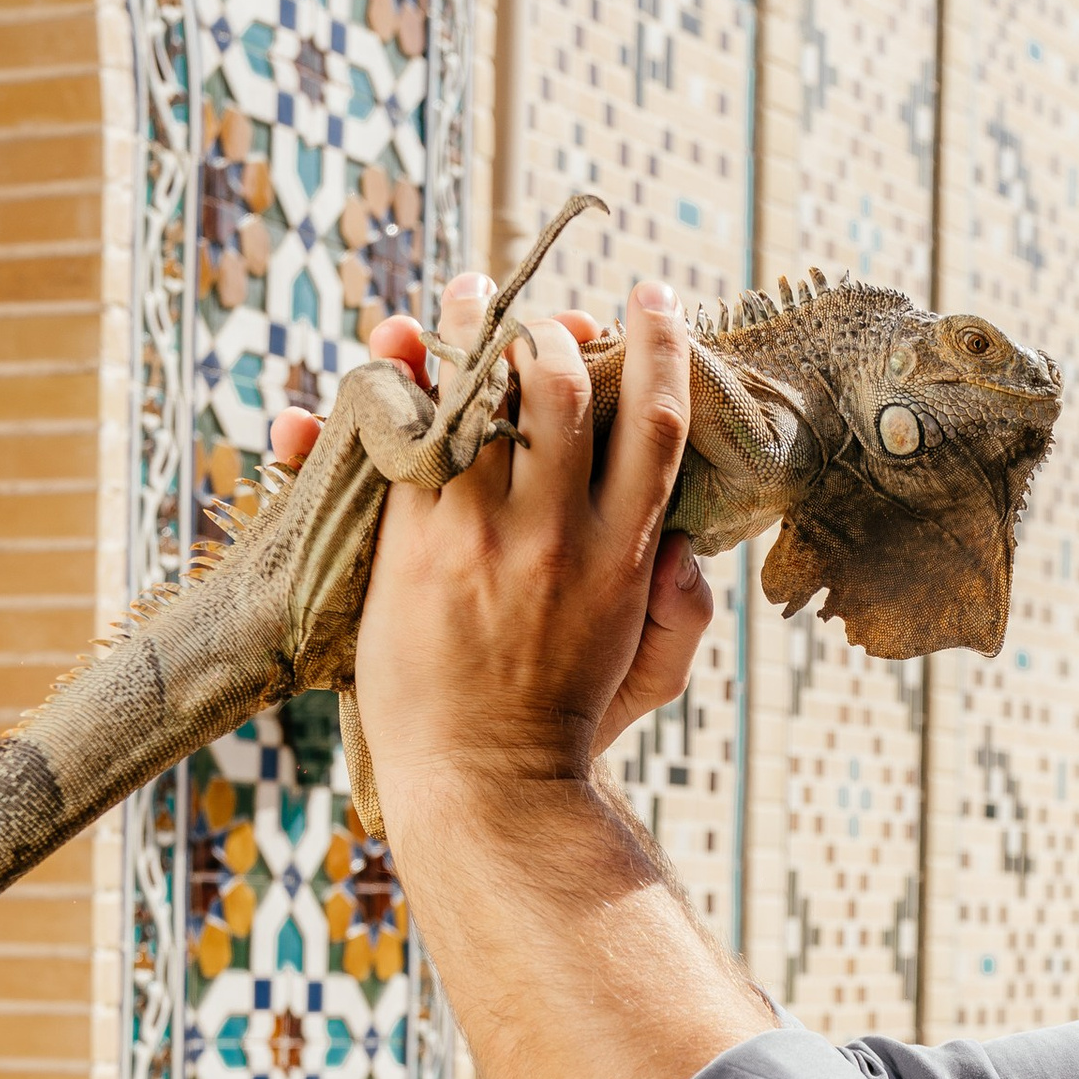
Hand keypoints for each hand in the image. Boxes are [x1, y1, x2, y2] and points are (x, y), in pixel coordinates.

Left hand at [271, 277, 711, 782]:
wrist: (484, 782)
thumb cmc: (568, 723)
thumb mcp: (656, 670)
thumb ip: (684, 606)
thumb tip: (683, 542)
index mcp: (625, 553)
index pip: (655, 422)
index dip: (660, 346)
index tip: (653, 296)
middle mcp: (558, 533)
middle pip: (560, 387)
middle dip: (548, 329)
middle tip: (532, 312)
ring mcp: (482, 537)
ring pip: (478, 398)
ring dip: (465, 331)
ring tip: (456, 296)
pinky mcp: (415, 548)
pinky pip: (407, 442)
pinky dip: (396, 391)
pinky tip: (394, 356)